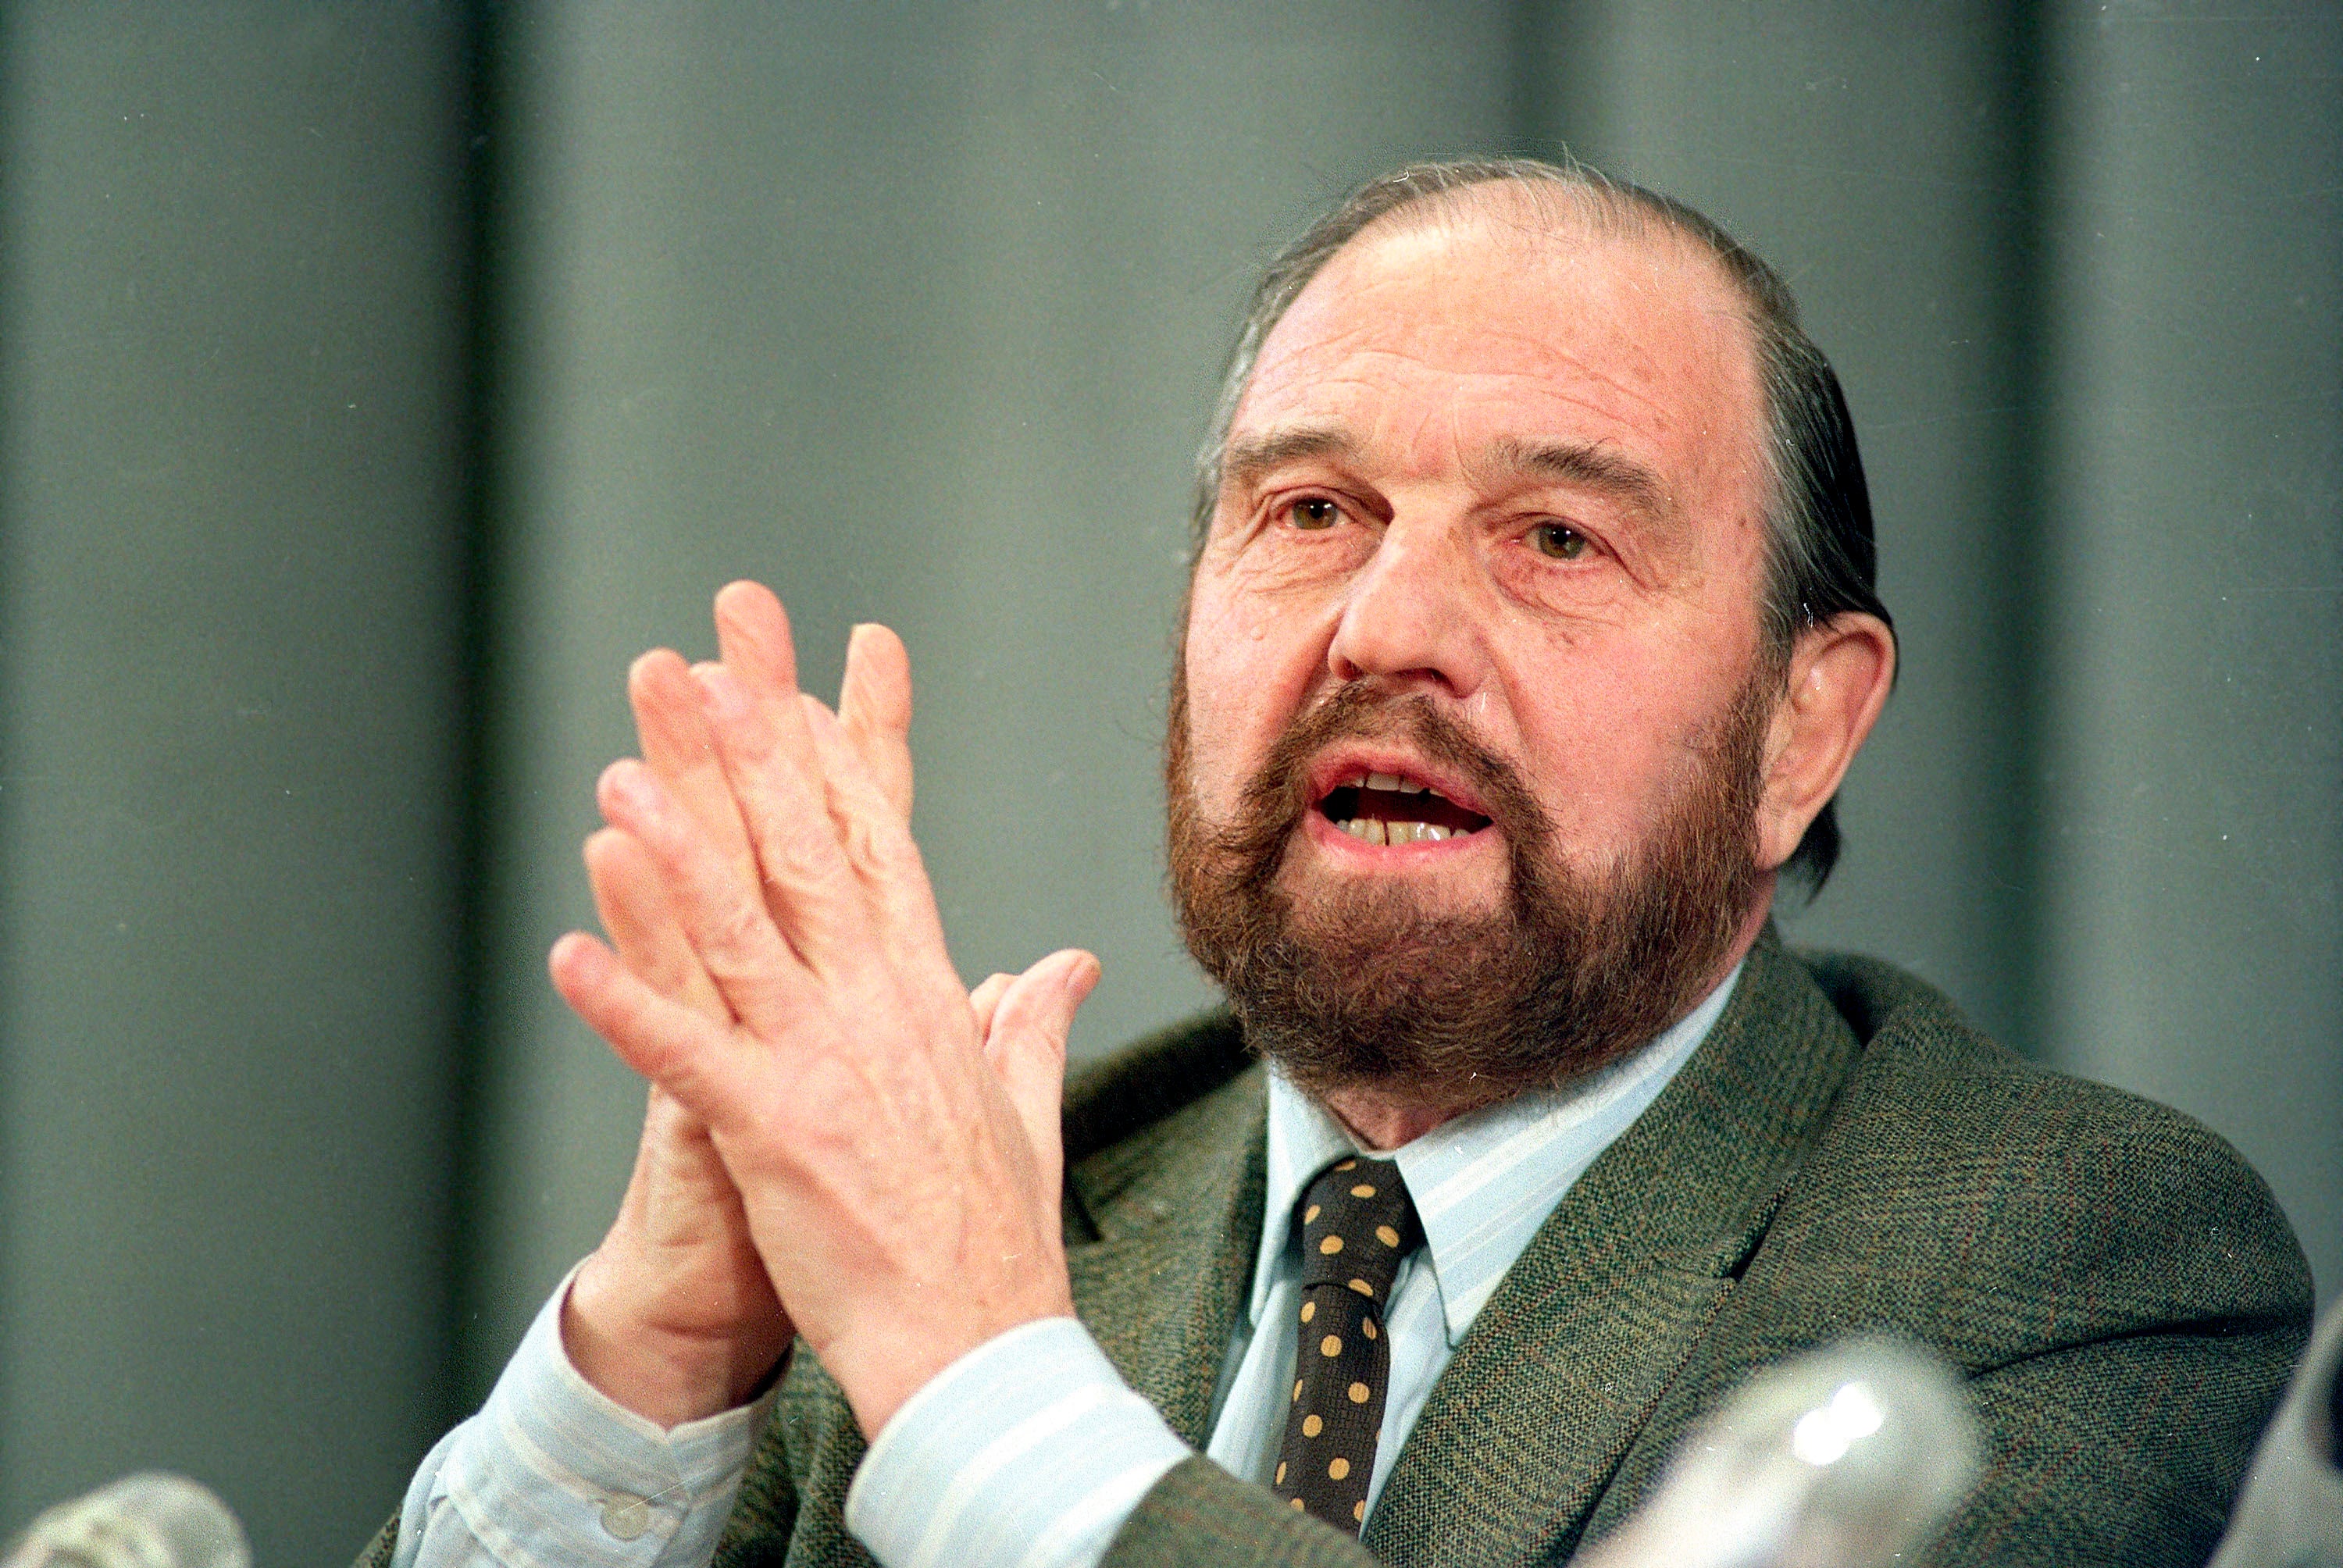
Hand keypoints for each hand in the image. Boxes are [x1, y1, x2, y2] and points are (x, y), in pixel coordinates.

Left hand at [552, 583, 1098, 1436]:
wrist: (984, 1349)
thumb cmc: (995, 1238)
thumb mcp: (1025, 1107)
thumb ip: (1029, 1020)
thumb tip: (1061, 961)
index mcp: (932, 998)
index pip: (878, 851)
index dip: (837, 760)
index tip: (806, 685)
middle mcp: (880, 1011)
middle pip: (806, 858)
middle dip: (754, 757)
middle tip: (708, 668)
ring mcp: (824, 1068)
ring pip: (739, 935)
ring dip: (676, 853)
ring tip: (621, 776)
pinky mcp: (774, 1134)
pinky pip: (684, 1056)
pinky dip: (626, 1003)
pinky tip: (567, 953)